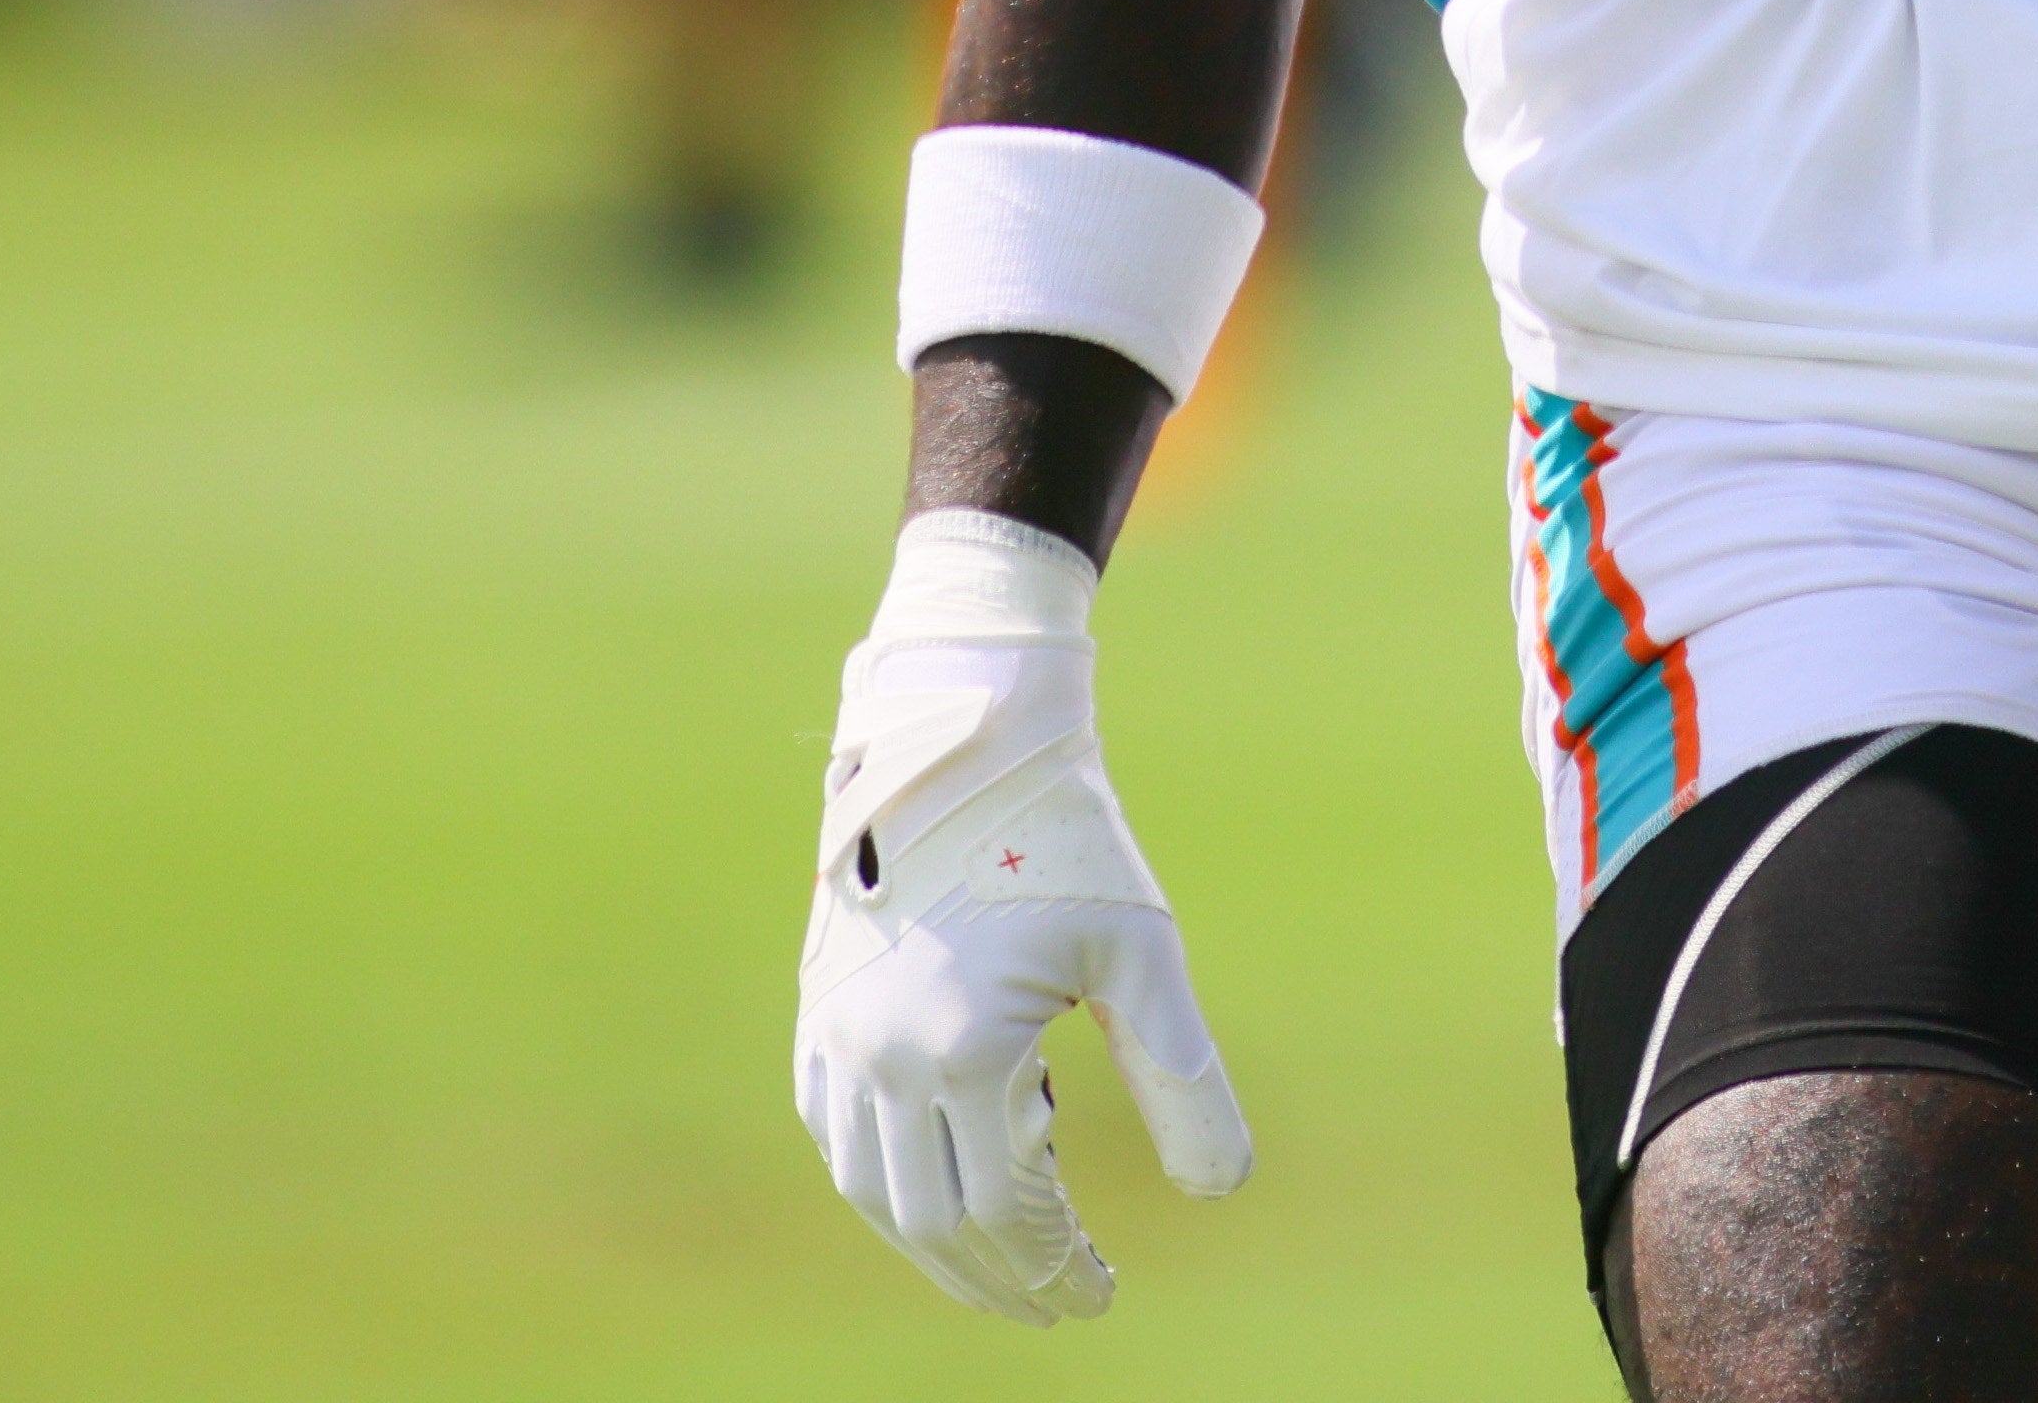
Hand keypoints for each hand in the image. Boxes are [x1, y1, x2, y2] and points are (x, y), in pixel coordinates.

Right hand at [794, 512, 1255, 1320]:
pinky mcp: (814, 1012)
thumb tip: (1223, 1192)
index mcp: (962, 1047)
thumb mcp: (1141, 954)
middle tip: (1059, 1304)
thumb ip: (1182, 1075)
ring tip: (1002, 1270)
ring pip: (872, 1190)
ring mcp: (832, 1036)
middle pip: (933, 1221)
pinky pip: (835, 1135)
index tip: (1100, 1296)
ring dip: (936, 1245)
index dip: (1056, 1266)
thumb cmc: (1066, 837)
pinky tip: (938, 1190)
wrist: (961, 734)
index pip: (1007, 1209)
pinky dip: (883, 1185)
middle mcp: (877, 1056)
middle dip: (998, 1277)